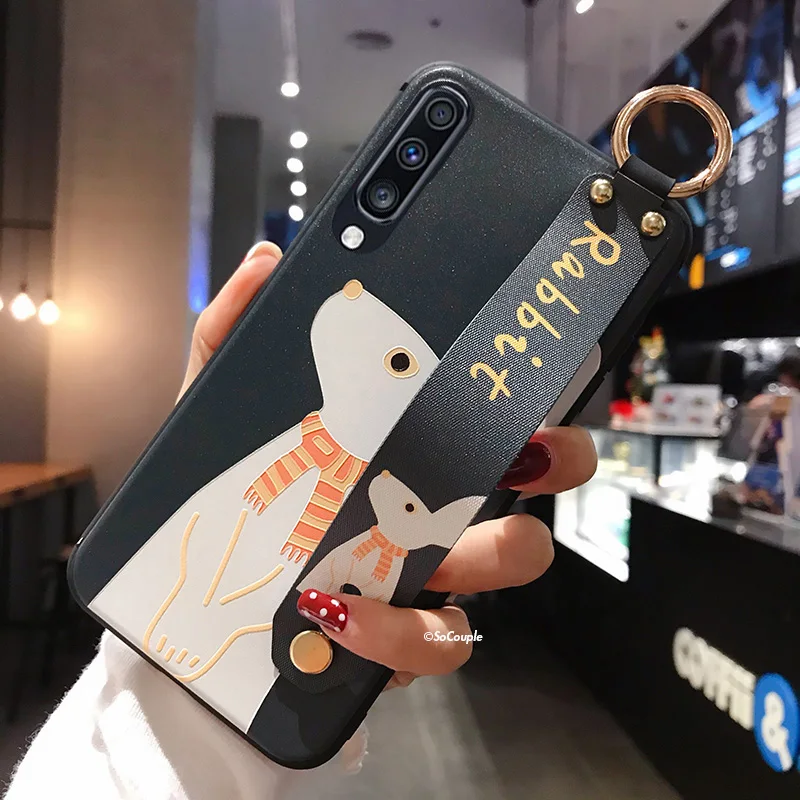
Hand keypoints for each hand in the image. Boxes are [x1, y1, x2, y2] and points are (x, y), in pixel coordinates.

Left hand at [180, 241, 596, 691]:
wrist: (197, 589)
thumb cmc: (225, 487)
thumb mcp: (217, 407)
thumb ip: (231, 332)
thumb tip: (265, 263)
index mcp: (411, 444)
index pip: (496, 407)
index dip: (536, 383)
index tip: (537, 369)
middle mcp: (439, 503)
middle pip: (544, 475)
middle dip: (560, 459)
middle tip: (526, 453)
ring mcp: (430, 573)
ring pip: (512, 563)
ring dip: (494, 551)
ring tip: (419, 539)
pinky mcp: (399, 637)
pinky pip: (433, 643)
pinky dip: (395, 632)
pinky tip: (336, 606)